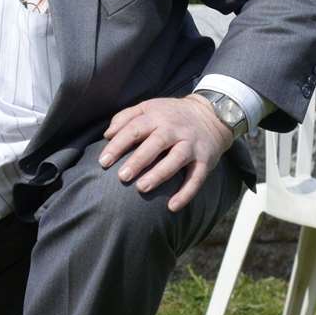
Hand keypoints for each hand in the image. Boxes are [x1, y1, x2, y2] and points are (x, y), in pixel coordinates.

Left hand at [100, 94, 234, 212]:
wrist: (212, 115)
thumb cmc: (170, 115)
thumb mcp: (149, 107)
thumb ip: (126, 117)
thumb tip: (107, 135)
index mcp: (157, 117)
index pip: (135, 129)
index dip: (118, 145)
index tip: (103, 161)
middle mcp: (175, 130)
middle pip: (156, 143)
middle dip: (138, 160)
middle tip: (122, 177)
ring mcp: (191, 145)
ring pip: (176, 159)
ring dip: (159, 174)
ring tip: (142, 188)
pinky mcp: (205, 160)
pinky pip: (196, 178)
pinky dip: (186, 193)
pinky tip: (172, 206)